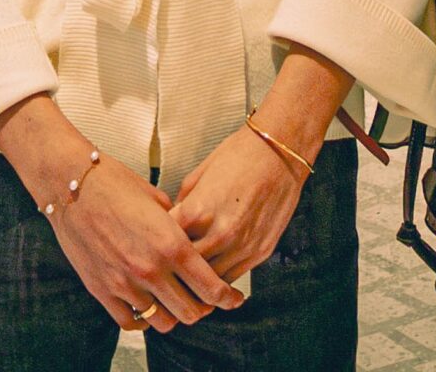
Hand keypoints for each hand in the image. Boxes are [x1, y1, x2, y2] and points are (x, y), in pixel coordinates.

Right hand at [0, 96, 242, 333]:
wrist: (69, 184)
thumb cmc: (114, 183)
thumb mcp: (157, 200)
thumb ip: (177, 225)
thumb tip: (188, 237)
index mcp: (171, 244)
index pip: (211, 287)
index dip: (227, 298)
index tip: (232, 299)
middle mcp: (151, 269)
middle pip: (191, 312)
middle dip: (202, 308)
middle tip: (202, 300)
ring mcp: (125, 283)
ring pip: (163, 322)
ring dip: (172, 314)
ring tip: (172, 301)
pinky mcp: (101, 289)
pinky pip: (130, 322)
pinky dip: (142, 319)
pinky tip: (146, 306)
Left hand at [174, 122, 309, 286]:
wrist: (280, 154)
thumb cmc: (239, 157)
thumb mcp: (197, 176)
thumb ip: (182, 205)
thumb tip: (172, 223)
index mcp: (196, 212)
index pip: (165, 245)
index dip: (158, 248)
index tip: (155, 248)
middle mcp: (218, 234)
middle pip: (185, 270)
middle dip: (175, 270)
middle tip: (168, 268)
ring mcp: (241, 246)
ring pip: (210, 282)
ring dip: (198, 280)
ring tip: (188, 276)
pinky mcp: (259, 253)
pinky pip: (232, 278)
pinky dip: (220, 279)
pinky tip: (212, 273)